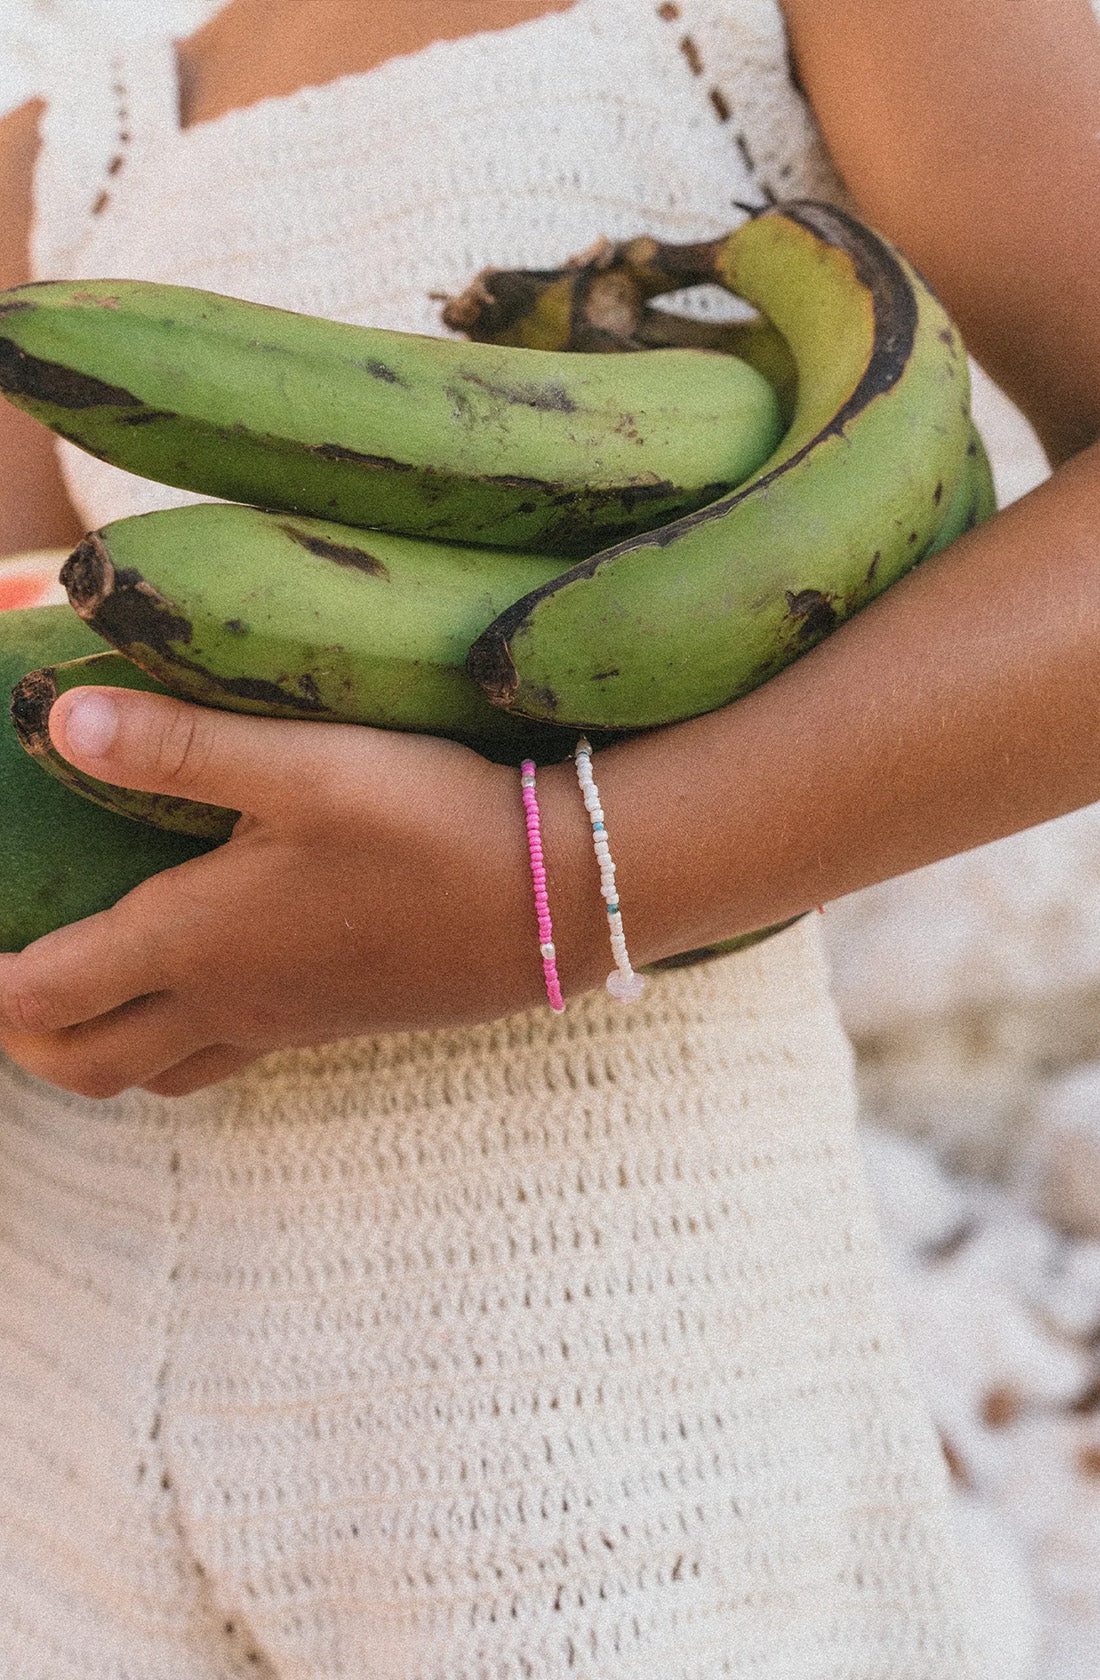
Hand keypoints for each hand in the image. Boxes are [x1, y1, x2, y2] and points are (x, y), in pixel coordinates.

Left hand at [0, 688, 595, 1097]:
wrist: (562, 897)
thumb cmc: (431, 825)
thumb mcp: (304, 765)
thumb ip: (178, 745)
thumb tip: (55, 720)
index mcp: (197, 943)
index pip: (45, 991)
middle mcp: (228, 1002)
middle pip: (85, 1063)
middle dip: (23, 1037)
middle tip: (4, 978)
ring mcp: (284, 1024)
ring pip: (154, 1074)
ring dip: (94, 1048)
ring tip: (81, 991)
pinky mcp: (335, 1021)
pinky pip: (222, 1059)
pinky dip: (172, 1042)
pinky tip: (201, 979)